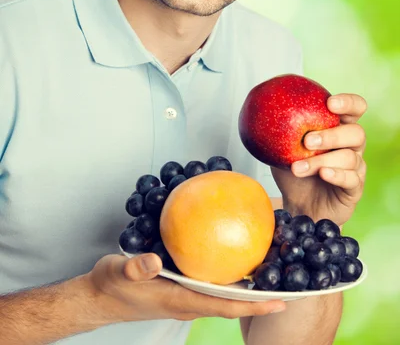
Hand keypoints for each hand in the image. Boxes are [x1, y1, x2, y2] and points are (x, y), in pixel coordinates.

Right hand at [86, 253, 285, 322]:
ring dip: (247, 285)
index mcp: (181, 301)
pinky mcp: (179, 287)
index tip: (282, 300)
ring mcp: (185, 295)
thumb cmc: (111, 288)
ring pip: (223, 293)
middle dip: (260, 296)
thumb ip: (136, 268)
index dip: (254, 305)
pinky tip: (228, 251)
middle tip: (289, 282)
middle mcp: (188, 301)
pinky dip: (225, 272)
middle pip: (233, 302)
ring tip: (270, 267)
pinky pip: (208, 281)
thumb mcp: (119, 273)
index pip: (225, 306)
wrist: (99, 298)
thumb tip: (153, 260)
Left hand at [271, 93, 366, 226]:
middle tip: (306, 141)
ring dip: (321, 161)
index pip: (355, 108)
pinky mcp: (355, 188)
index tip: (329, 103)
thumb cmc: (294, 172)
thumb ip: (278, 129)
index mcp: (338, 128)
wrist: (299, 206)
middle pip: (356, 133)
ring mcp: (356, 167)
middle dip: (332, 134)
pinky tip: (322, 174)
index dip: (348, 103)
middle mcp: (352, 146)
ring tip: (297, 167)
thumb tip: (256, 108)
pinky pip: (351, 179)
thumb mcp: (282, 148)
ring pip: (349, 157)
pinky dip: (336, 174)